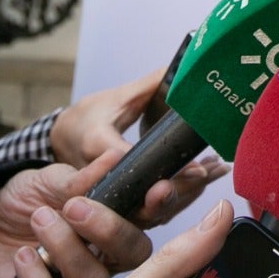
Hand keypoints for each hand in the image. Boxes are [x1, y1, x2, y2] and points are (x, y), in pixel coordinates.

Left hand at [0, 150, 152, 277]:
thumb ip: (82, 178)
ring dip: (66, 248)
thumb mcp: (50, 181)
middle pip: (134, 254)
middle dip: (110, 230)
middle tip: (75, 207)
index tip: (156, 191)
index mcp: (115, 219)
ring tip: (39, 220)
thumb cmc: (24, 200)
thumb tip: (117, 157)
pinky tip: (22, 256)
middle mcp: (105, 255)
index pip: (150, 216)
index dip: (161, 206)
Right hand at [45, 65, 231, 225]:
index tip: (199, 170)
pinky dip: (177, 198)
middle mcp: (99, 178)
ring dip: (186, 194)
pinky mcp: (116, 206)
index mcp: (97, 145)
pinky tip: (202, 181)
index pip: (135, 165)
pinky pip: (149, 211)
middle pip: (145, 198)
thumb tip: (183, 66)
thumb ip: (149, 86)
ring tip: (216, 172)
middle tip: (213, 171)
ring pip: (150, 210)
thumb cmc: (88, 116)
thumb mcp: (117, 97)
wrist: (62, 139)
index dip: (167, 171)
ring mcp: (107, 197)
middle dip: (183, 188)